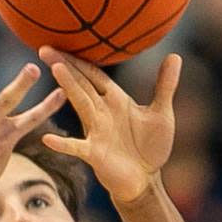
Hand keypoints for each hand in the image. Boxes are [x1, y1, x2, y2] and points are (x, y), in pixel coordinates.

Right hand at [38, 47, 180, 202]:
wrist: (146, 180)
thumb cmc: (151, 147)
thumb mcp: (161, 114)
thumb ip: (165, 85)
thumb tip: (175, 56)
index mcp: (115, 100)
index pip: (94, 74)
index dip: (80, 59)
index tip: (61, 41)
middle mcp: (102, 112)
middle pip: (82, 84)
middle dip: (65, 66)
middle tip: (45, 48)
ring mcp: (96, 131)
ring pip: (81, 104)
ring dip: (69, 87)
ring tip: (55, 69)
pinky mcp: (94, 154)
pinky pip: (77, 147)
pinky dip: (63, 144)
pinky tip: (48, 140)